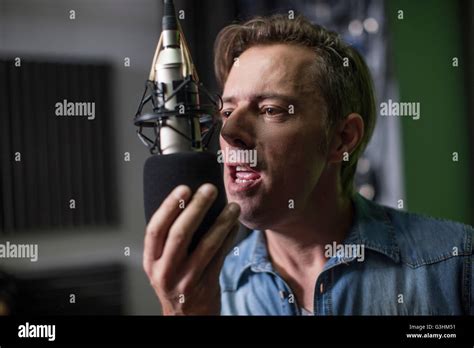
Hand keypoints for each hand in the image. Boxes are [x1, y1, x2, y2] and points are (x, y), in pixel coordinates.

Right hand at [143, 183, 239, 314]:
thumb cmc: (175, 282)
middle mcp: (165, 270)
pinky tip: (235, 225)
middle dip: (196, 207)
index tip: (183, 188)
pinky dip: (229, 237)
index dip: (169, 207)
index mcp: (151, 261)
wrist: (186, 317)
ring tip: (232, 206)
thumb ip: (168, 241)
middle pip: (180, 233)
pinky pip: (221, 255)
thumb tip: (188, 202)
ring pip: (206, 244)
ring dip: (222, 222)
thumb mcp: (162, 264)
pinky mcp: (206, 284)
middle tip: (209, 189)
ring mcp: (186, 279)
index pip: (155, 229)